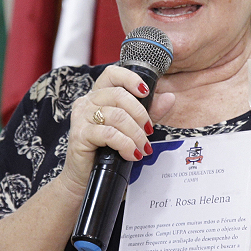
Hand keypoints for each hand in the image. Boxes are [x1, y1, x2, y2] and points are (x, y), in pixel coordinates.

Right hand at [59, 66, 174, 195]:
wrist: (85, 177)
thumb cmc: (106, 151)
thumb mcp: (132, 127)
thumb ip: (149, 112)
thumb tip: (169, 97)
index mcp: (98, 95)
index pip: (112, 74)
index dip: (130, 78)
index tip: (145, 91)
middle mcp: (87, 102)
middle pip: (119, 95)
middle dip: (140, 114)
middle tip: (148, 132)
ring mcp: (81, 117)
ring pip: (117, 116)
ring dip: (135, 134)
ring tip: (142, 148)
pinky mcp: (80, 134)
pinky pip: (110, 134)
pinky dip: (126, 145)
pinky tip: (132, 154)